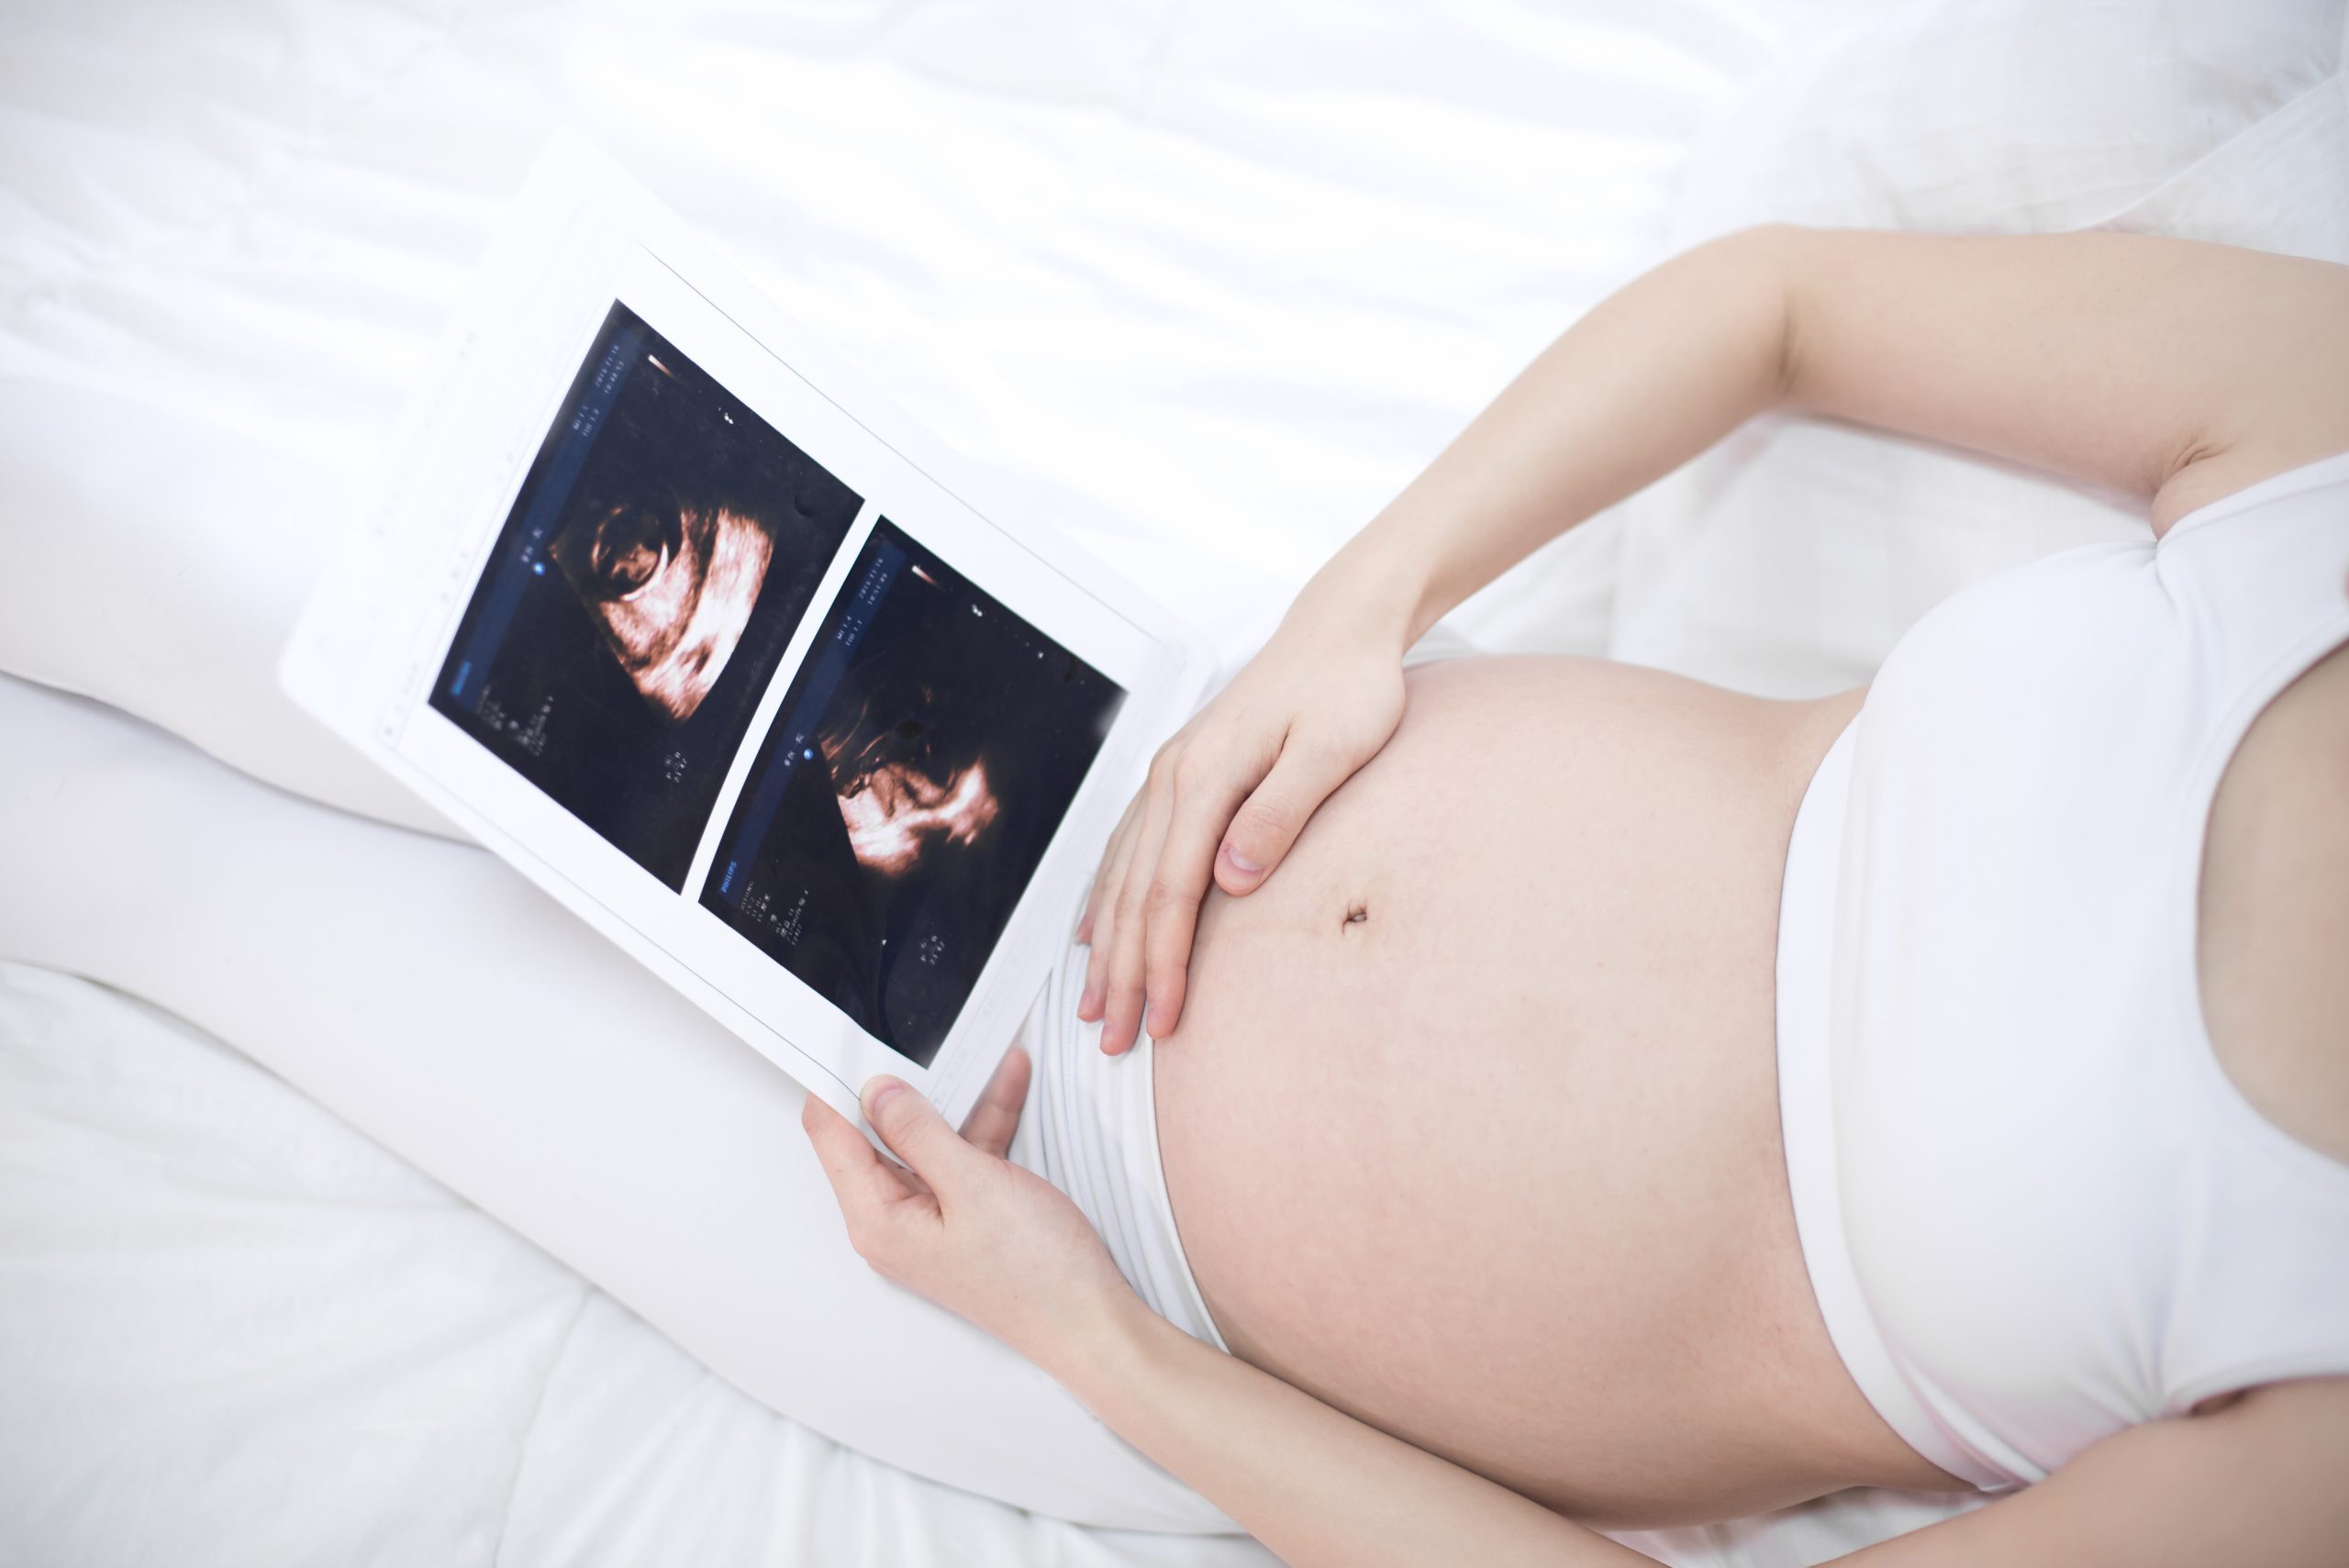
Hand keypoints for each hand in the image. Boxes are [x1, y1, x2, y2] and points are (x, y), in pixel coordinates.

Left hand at [802, 1047, 1136, 1364]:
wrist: (1090, 1322)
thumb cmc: (1036, 1276)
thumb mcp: (973, 1184)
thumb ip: (919, 1132)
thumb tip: (877, 1093)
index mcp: (878, 1221)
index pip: (832, 1137)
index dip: (835, 1085)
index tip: (848, 1041)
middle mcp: (894, 1223)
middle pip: (878, 1136)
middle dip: (903, 1087)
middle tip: (920, 1042)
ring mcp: (931, 1220)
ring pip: (927, 1141)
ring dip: (957, 1101)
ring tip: (984, 1060)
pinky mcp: (965, 1217)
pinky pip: (961, 1158)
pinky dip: (983, 1125)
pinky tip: (1007, 1090)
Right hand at [1078, 606, 1407, 1053]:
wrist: (1339, 629)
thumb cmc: (1350, 688)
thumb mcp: (1333, 748)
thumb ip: (1281, 812)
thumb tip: (1231, 880)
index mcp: (1205, 777)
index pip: (1172, 893)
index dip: (1163, 964)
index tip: (1164, 1022)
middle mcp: (1172, 777)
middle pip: (1134, 894)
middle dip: (1122, 974)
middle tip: (1115, 1041)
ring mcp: (1170, 772)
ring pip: (1121, 875)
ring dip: (1106, 946)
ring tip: (1095, 1006)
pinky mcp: (1180, 771)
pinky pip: (1127, 847)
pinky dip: (1107, 897)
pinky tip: (1093, 932)